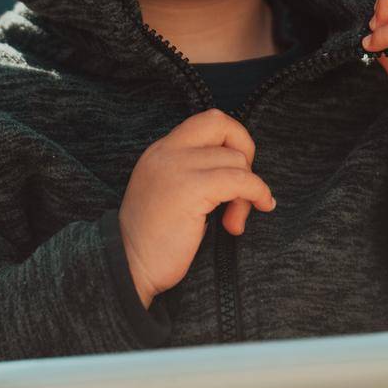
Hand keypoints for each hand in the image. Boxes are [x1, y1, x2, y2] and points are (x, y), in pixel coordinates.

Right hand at [118, 109, 277, 308]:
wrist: (128, 267)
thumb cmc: (152, 241)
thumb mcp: (166, 191)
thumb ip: (191, 172)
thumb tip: (236, 169)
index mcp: (160, 151)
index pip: (207, 120)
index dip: (232, 139)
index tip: (236, 171)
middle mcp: (167, 152)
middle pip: (222, 124)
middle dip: (245, 149)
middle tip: (244, 184)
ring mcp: (177, 167)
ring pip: (236, 159)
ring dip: (249, 190)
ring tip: (234, 219)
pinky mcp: (191, 189)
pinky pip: (241, 180)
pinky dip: (257, 192)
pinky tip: (259, 207)